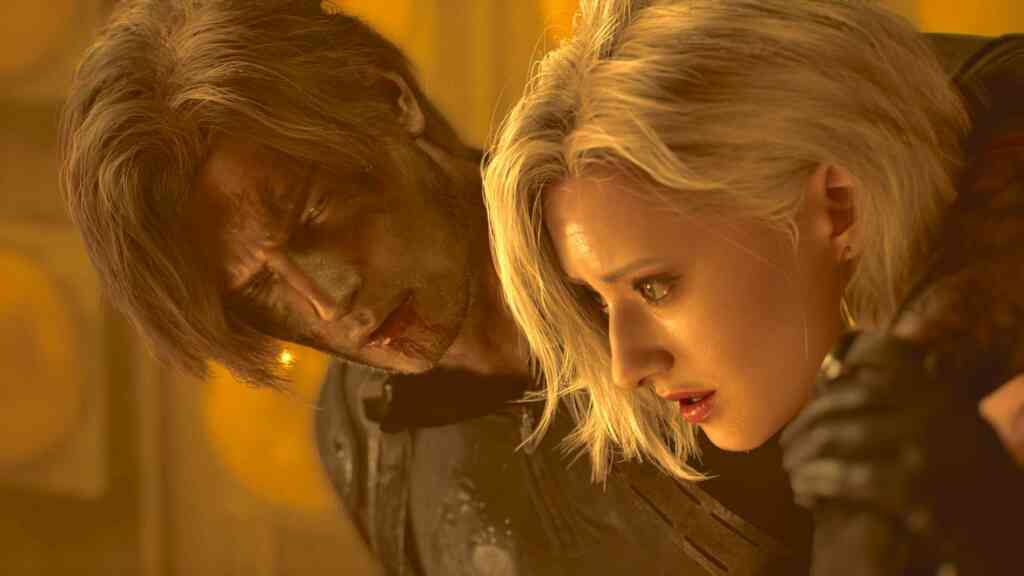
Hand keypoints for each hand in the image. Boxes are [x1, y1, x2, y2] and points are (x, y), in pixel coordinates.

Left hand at [779, 331, 985, 538]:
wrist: (1005, 530)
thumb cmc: (970, 476)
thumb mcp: (958, 424)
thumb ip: (919, 392)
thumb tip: (866, 356)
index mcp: (940, 391)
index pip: (880, 358)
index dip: (839, 373)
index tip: (817, 390)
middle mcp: (934, 412)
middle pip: (847, 399)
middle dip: (807, 423)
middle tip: (787, 446)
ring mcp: (925, 452)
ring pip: (839, 437)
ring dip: (804, 455)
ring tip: (792, 472)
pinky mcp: (916, 494)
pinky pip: (850, 479)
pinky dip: (818, 482)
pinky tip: (805, 493)